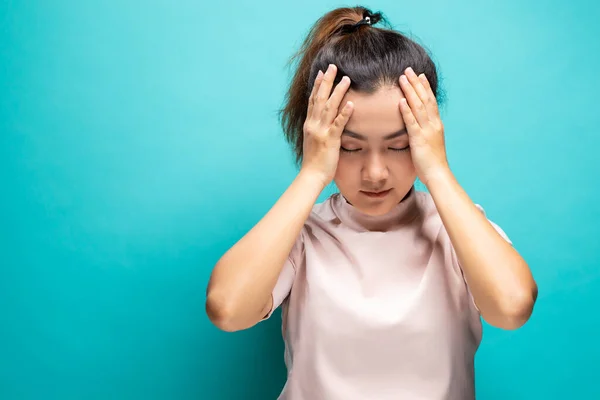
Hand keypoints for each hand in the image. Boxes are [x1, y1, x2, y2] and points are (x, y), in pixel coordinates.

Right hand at [301, 64, 353, 187]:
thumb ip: (318, 130)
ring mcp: (321, 131)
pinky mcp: (330, 140)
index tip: (322, 73)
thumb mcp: (313, 142)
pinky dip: (344, 113)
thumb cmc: (314, 162)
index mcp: (310, 124)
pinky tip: (351, 103)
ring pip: (329, 107)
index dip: (317, 85)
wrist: (311, 176)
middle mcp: (313, 125)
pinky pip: (338, 124)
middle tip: (333, 67)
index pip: (313, 100)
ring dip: (338, 92)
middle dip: (327, 81)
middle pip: (320, 98)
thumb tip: (323, 122)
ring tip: (346, 79)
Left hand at [398, 67, 449, 186]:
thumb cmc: (433, 162)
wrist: (438, 175)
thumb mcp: (431, 143)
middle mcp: (433, 124)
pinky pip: (412, 122)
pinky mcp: (419, 139)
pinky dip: (406, 110)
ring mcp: (427, 131)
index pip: (431, 101)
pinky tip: (401, 100)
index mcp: (436, 125)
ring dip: (410, 91)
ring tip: (402, 79)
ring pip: (418, 106)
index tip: (419, 75)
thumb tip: (419, 127)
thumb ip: (425, 132)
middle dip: (416, 83)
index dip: (425, 87)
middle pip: (425, 99)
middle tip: (409, 70)